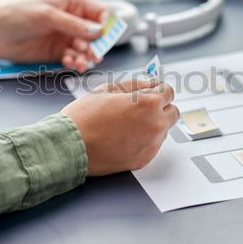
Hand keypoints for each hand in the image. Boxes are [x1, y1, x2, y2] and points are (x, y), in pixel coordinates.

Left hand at [0, 0, 107, 71]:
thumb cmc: (17, 16)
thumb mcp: (47, 16)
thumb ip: (73, 24)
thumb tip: (98, 31)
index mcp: (73, 4)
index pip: (100, 12)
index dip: (107, 24)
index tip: (105, 36)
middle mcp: (73, 21)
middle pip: (97, 34)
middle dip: (97, 45)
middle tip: (93, 54)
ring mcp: (67, 37)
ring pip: (87, 49)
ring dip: (86, 56)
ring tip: (79, 61)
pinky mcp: (59, 52)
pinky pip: (75, 59)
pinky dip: (75, 63)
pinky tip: (69, 63)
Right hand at [62, 80, 179, 175]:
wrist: (70, 145)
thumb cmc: (85, 116)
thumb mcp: (108, 89)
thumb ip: (135, 85)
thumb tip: (150, 84)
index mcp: (149, 103)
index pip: (169, 92)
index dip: (158, 89)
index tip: (151, 92)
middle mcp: (155, 124)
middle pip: (172, 112)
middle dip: (160, 107)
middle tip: (141, 108)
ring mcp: (151, 144)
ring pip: (163, 130)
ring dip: (153, 124)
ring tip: (128, 124)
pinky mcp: (144, 159)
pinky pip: (153, 145)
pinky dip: (145, 140)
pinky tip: (125, 137)